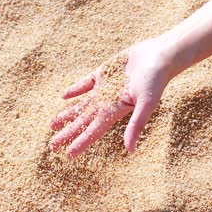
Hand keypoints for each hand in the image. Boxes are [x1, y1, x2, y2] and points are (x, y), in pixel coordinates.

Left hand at [50, 39, 172, 157]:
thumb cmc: (155, 81)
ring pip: (81, 104)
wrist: (159, 56)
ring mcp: (104, 88)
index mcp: (115, 111)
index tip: (68, 154)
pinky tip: (64, 96)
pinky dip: (75, 90)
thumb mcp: (146, 104)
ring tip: (53, 123)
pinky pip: (85, 84)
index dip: (81, 142)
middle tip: (52, 145)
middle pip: (83, 121)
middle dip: (68, 132)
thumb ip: (136, 125)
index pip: (94, 131)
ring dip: (68, 114)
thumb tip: (130, 150)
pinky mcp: (104, 72)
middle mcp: (107, 102)